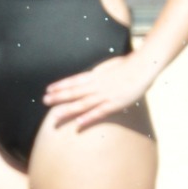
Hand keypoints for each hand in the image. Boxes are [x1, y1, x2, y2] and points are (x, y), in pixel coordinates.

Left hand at [44, 53, 159, 129]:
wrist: (143, 66)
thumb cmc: (132, 64)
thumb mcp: (113, 65)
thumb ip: (104, 71)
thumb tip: (98, 72)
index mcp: (96, 75)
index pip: (74, 80)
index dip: (60, 85)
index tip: (48, 88)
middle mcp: (97, 85)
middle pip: (74, 92)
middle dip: (58, 97)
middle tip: (44, 101)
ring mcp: (105, 95)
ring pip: (82, 103)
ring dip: (67, 110)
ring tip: (54, 117)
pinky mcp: (115, 103)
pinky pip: (99, 112)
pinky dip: (88, 118)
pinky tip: (78, 124)